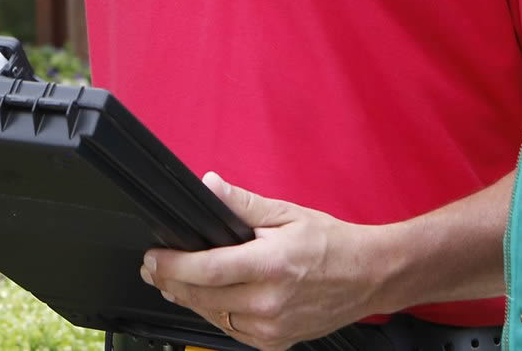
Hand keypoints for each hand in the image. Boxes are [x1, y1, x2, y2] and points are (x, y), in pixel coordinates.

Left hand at [142, 173, 387, 350]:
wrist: (368, 276)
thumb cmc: (331, 243)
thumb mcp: (287, 213)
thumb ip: (243, 204)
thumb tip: (210, 186)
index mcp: (271, 265)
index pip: (207, 270)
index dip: (173, 265)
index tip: (154, 258)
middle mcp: (269, 303)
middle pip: (203, 297)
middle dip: (172, 282)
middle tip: (153, 269)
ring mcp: (272, 329)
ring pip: (214, 317)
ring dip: (189, 300)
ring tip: (173, 282)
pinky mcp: (275, 343)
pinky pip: (232, 332)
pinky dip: (216, 315)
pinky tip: (208, 299)